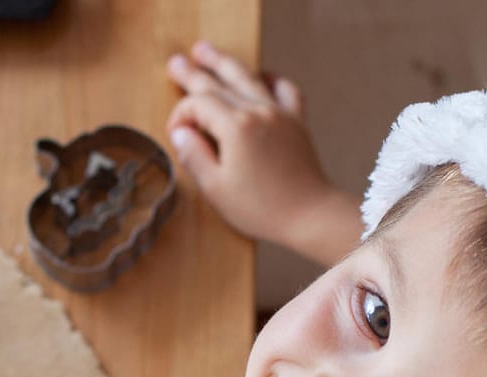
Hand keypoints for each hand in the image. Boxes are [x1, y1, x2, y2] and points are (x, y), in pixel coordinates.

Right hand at [165, 41, 362, 264]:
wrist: (310, 215)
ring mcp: (279, 113)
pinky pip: (284, 89)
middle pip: (219, 83)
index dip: (181, 115)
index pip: (198, 105)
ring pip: (248, 78)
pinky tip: (263, 75)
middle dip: (194, 72)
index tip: (177, 134)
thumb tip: (180, 133)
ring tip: (206, 51)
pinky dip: (271, 78)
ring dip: (224, 63)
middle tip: (176, 62)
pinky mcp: (296, 121)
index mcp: (235, 127)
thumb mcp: (216, 189)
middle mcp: (258, 111)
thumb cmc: (262, 208)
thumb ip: (194, 156)